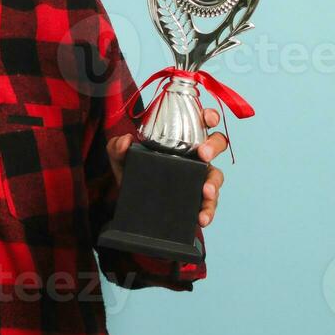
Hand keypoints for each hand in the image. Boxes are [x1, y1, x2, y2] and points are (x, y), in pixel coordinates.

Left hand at [107, 107, 226, 227]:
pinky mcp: (197, 200)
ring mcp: (198, 178)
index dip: (209, 116)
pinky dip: (209, 211)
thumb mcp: (121, 159)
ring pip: (217, 176)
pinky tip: (202, 218)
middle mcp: (194, 156)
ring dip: (214, 183)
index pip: (200, 122)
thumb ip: (117, 147)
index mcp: (181, 139)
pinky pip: (209, 205)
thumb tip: (125, 140)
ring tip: (206, 192)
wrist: (130, 203)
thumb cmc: (133, 173)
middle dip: (214, 146)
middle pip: (217, 144)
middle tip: (204, 154)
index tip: (207, 119)